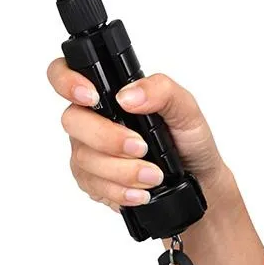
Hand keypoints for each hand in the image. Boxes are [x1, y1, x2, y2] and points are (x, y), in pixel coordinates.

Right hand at [46, 59, 228, 210]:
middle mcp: (93, 118)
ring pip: (83, 158)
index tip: (92, 97)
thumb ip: (161, 90)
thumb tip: (128, 95)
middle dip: (107, 138)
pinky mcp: (92, 180)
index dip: (67, 81)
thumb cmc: (188, 140)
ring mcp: (88, 150)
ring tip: (153, 175)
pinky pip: (93, 185)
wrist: (197, 180)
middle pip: (72, 120)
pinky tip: (140, 191)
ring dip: (121, 170)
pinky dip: (120, 190)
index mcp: (111, 92)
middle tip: (140, 146)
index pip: (65, 73)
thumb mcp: (186, 108)